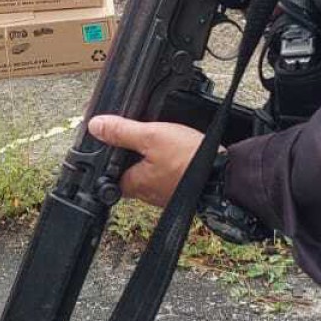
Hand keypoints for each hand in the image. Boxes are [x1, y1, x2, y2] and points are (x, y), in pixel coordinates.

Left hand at [87, 115, 202, 207]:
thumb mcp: (152, 136)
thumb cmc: (189, 159)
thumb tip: (96, 126)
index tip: (113, 140)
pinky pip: (167, 174)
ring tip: (160, 140)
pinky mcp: (182, 190)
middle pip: (129, 172)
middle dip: (132, 155)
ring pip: (150, 173)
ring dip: (152, 158)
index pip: (109, 173)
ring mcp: (165, 194)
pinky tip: (176, 150)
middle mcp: (148, 194)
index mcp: (134, 184)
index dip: (109, 155)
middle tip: (140, 135)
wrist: (225, 174)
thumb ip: (122, 132)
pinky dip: (168, 162)